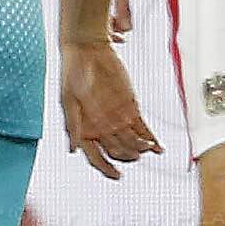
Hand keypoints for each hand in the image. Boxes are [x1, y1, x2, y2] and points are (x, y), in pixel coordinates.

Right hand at [60, 39, 160, 180]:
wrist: (88, 50)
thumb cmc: (73, 72)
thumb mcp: (67, 100)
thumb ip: (72, 124)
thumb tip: (73, 149)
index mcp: (84, 130)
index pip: (96, 157)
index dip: (106, 168)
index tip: (117, 175)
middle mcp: (101, 128)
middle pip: (117, 151)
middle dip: (127, 155)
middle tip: (135, 155)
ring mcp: (117, 118)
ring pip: (132, 142)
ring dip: (141, 148)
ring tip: (149, 149)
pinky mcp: (130, 107)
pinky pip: (142, 127)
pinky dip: (150, 137)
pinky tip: (157, 146)